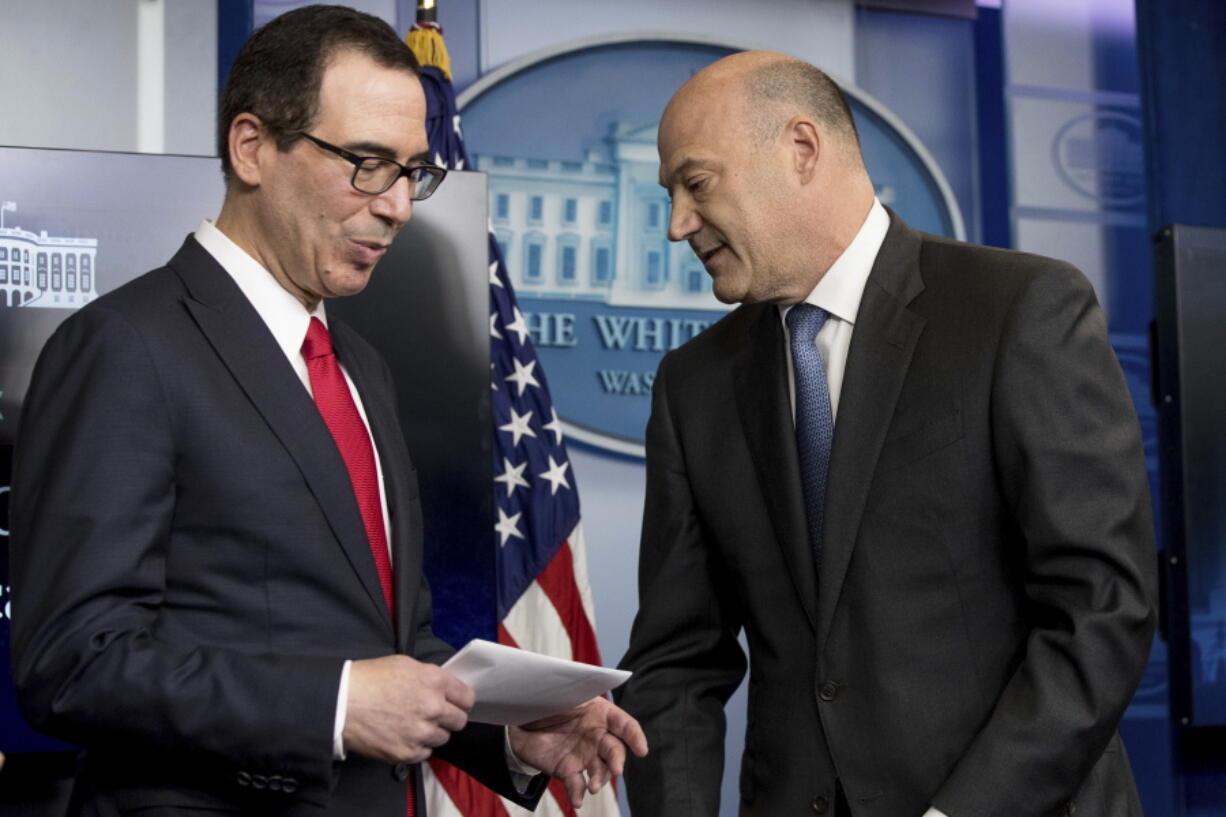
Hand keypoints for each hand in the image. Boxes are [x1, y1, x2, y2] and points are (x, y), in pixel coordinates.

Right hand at [343, 655, 473, 763]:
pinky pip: (425, 753)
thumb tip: (445, 689)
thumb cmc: (368, 679)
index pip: (467, 697)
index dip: (460, 700)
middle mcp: (432, 707)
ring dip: (432, 733)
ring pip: (443, 738)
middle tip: (434, 715)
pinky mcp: (407, 752)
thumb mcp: (405, 664)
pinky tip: (403, 735)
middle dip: (448, 718)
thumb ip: (430, 677)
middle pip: (459, 720)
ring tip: (413, 724)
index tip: (454, 703)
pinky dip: (417, 747)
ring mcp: (420, 732)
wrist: (340, 703)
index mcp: (434, 681)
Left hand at [508, 696, 647, 808]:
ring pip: (600, 770)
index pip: (624, 724)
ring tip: (592, 787)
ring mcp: (584, 755)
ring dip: (599, 780)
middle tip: (616, 770)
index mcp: (600, 713)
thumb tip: (594, 681)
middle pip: (615, 750)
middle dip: (618, 761)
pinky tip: (577, 801)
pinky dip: (578, 794)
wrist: (520, 718)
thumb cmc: (546, 698)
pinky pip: (576, 784)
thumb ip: (577, 689)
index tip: (641, 749)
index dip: (635, 736)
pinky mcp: (568, 770)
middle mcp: (597, 736)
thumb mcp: (561, 689)